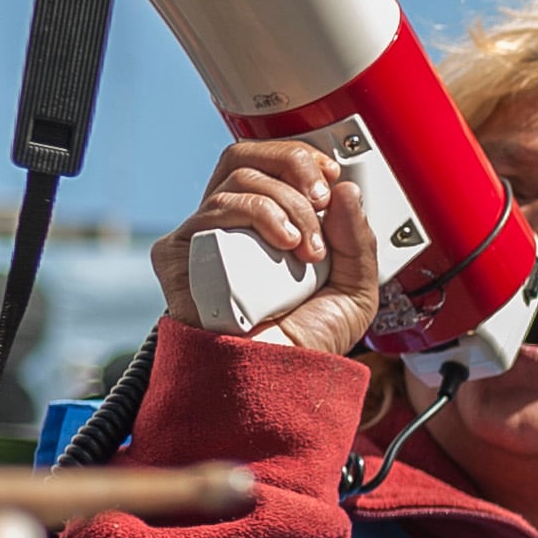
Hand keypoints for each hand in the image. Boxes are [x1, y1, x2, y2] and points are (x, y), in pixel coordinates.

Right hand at [154, 138, 381, 358]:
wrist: (278, 382)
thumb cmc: (306, 346)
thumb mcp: (354, 289)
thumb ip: (358, 240)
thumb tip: (345, 188)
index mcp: (265, 227)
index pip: (270, 166)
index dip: (300, 158)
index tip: (331, 178)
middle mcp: (231, 227)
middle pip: (247, 156)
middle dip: (294, 164)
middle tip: (322, 199)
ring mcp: (204, 237)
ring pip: (240, 178)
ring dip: (288, 204)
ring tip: (309, 248)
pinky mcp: (180, 253)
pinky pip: (216, 208)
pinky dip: (259, 213)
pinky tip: (285, 243)